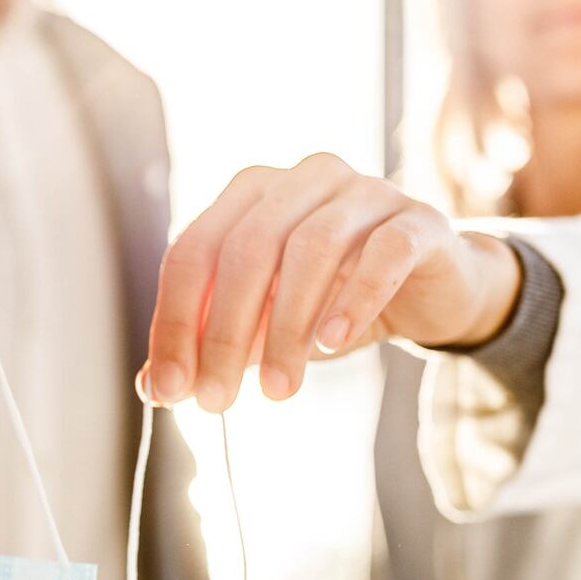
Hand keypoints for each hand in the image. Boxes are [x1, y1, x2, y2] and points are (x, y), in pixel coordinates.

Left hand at [142, 153, 523, 410]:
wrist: (427, 291)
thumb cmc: (330, 300)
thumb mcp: (262, 324)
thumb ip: (210, 345)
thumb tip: (153, 387)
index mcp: (250, 194)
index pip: (192, 252)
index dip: (173, 322)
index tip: (170, 389)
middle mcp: (302, 179)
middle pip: (246, 249)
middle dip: (224, 333)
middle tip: (216, 401)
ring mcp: (365, 191)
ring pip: (312, 248)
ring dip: (287, 326)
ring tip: (278, 389)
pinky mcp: (419, 220)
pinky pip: (385, 252)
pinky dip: (355, 299)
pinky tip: (332, 344)